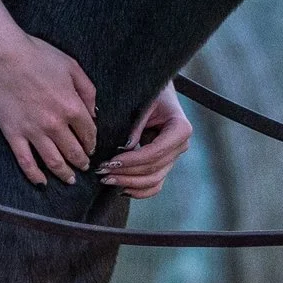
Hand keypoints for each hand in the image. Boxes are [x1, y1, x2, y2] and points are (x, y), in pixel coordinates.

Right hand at [0, 0, 97, 185]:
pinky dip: (35, 175)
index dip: (92, 143)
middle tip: (84, 166)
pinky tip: (41, 182)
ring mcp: (33, 132)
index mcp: (72, 107)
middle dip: (82, 162)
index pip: (89, 133)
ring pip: (54, 161)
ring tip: (70, 179)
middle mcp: (55, 124)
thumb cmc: (38, 56)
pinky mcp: (13, 134)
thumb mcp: (72, 67)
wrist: (3, 55)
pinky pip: (26, 161)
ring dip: (65, 173)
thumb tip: (94, 113)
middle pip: (74, 152)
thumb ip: (88, 91)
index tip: (91, 147)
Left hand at [98, 81, 192, 198]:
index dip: (132, 160)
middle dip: (126, 173)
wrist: (158, 92)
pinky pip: (155, 184)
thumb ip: (136, 124)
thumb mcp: (143, 102)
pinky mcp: (165, 163)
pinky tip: (121, 189)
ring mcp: (174, 157)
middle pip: (153, 169)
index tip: (110, 161)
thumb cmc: (150, 92)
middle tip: (101, 172)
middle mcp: (180, 145)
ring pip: (154, 180)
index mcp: (180, 129)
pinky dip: (139, 190)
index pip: (155, 152)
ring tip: (107, 180)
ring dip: (129, 183)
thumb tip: (126, 147)